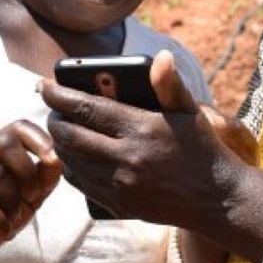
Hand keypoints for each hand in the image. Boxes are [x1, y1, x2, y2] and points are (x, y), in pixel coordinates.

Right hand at [0, 121, 61, 262]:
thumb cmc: (0, 215)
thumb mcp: (30, 196)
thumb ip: (45, 176)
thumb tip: (55, 158)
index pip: (18, 127)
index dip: (39, 138)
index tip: (53, 159)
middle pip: (5, 142)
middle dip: (27, 173)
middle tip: (31, 199)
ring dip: (13, 202)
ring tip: (13, 220)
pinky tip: (3, 232)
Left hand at [41, 51, 262, 258]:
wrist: (219, 200)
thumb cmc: (204, 149)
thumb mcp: (190, 113)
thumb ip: (170, 85)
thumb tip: (162, 56)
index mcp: (142, 128)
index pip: (86, 107)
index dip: (59, 95)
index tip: (44, 85)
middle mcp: (127, 158)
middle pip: (71, 136)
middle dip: (53, 120)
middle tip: (51, 109)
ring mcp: (122, 186)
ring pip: (73, 162)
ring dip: (60, 144)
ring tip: (60, 131)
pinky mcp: (121, 206)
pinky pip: (83, 186)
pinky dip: (72, 169)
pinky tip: (74, 158)